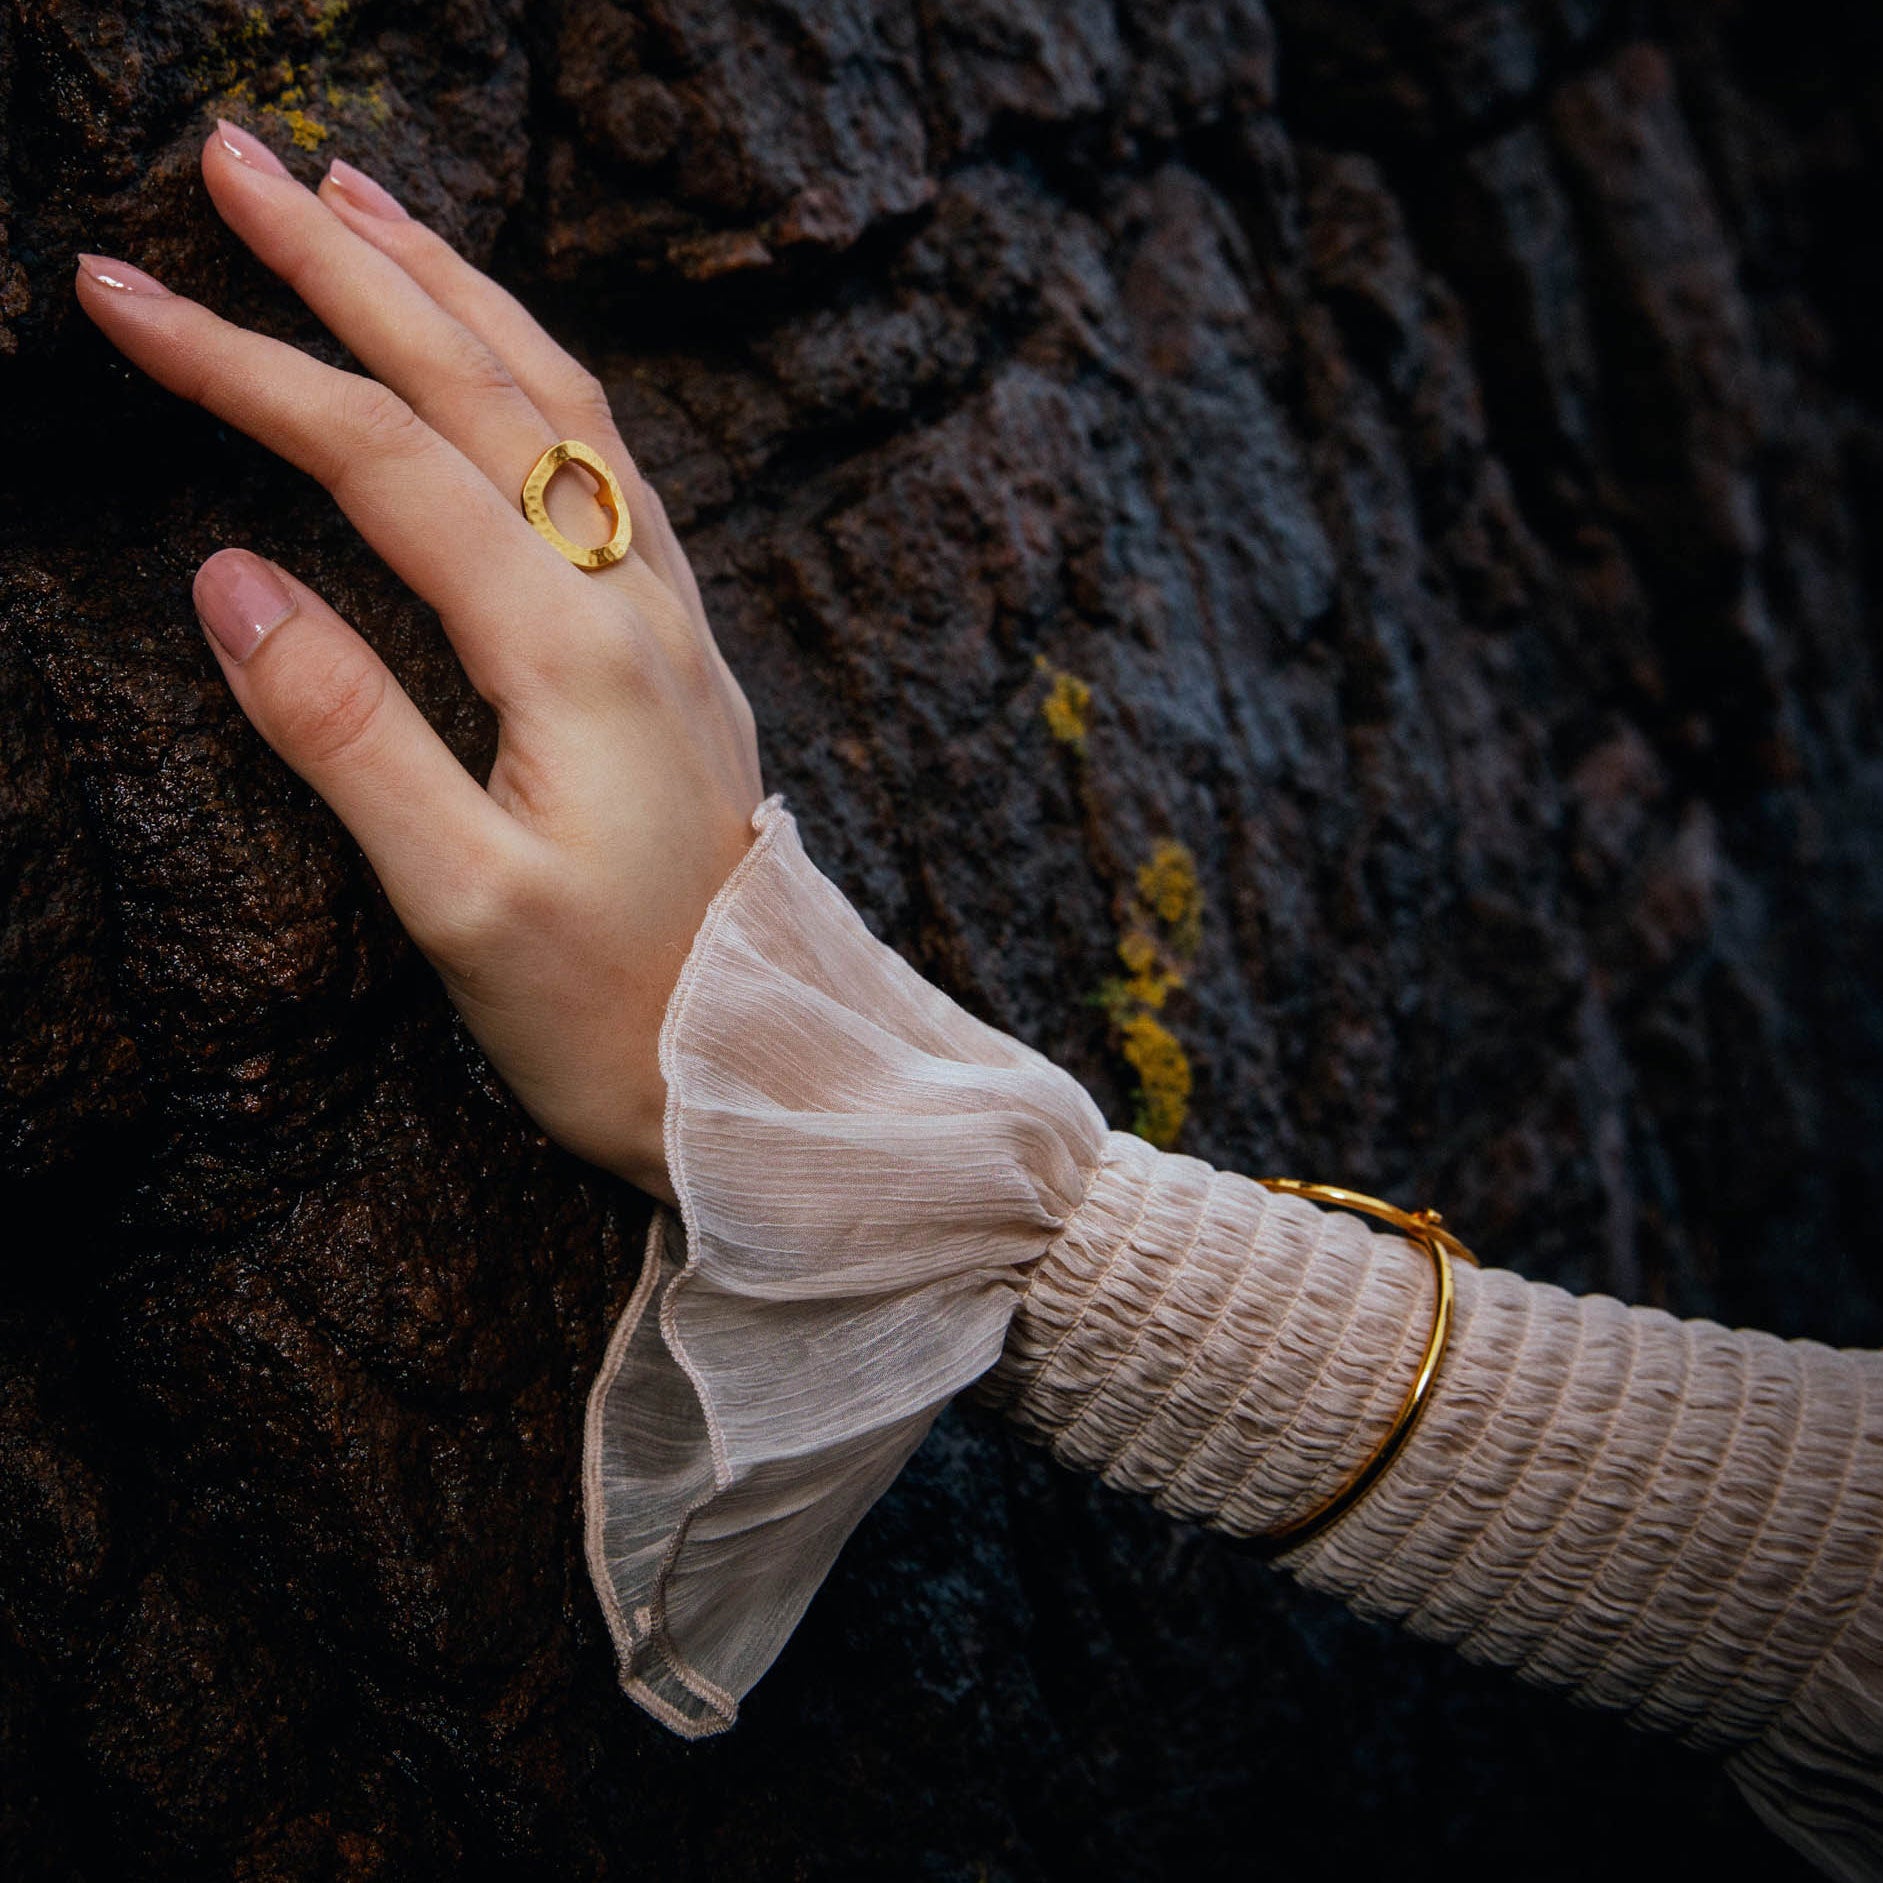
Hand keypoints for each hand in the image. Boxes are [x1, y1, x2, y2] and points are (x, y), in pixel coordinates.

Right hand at [75, 121, 764, 1204]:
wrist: (762, 1069)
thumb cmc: (611, 1017)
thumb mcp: (460, 906)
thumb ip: (347, 737)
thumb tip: (229, 579)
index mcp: (572, 656)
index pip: (384, 463)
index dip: (248, 366)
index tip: (123, 290)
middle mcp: (635, 605)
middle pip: (483, 389)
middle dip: (353, 266)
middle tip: (236, 161)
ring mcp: (669, 619)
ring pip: (565, 408)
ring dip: (458, 294)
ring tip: (360, 207)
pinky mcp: (678, 652)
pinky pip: (611, 470)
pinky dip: (536, 378)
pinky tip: (497, 360)